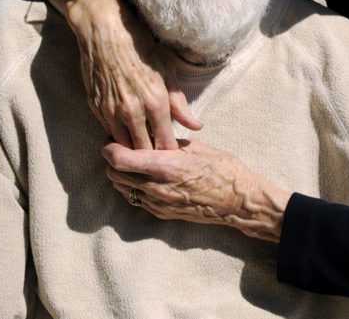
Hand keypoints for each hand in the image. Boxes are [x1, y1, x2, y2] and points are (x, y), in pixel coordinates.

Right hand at [46, 0, 202, 149]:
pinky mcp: (96, 108)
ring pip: (124, 146)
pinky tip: (126, 130)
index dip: (170, 154)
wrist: (104, 31)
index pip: (165, 146)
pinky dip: (118, 135)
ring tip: (142, 147)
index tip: (174, 156)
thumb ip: (180, 103)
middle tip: (158, 157)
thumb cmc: (141, 46)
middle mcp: (132, 112)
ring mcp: (111, 111)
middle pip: (144, 152)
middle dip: (152, 157)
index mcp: (155, 103)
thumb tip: (196, 126)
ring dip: (133, 148)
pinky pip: (109, 132)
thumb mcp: (168, 70)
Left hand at [103, 139, 290, 241]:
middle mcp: (157, 188)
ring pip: (121, 188)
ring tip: (131, 161)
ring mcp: (158, 204)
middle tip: (119, 147)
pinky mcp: (162, 214)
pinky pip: (136, 200)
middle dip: (110, 160)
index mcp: (165, 166)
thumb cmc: (223, 169)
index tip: (111, 138)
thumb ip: (169, 142)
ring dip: (120, 174)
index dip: (109, 148)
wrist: (239, 202)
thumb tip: (152, 134)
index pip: (119, 159)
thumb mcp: (196, 147)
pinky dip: (132, 187)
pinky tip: (144, 176)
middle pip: (114, 174)